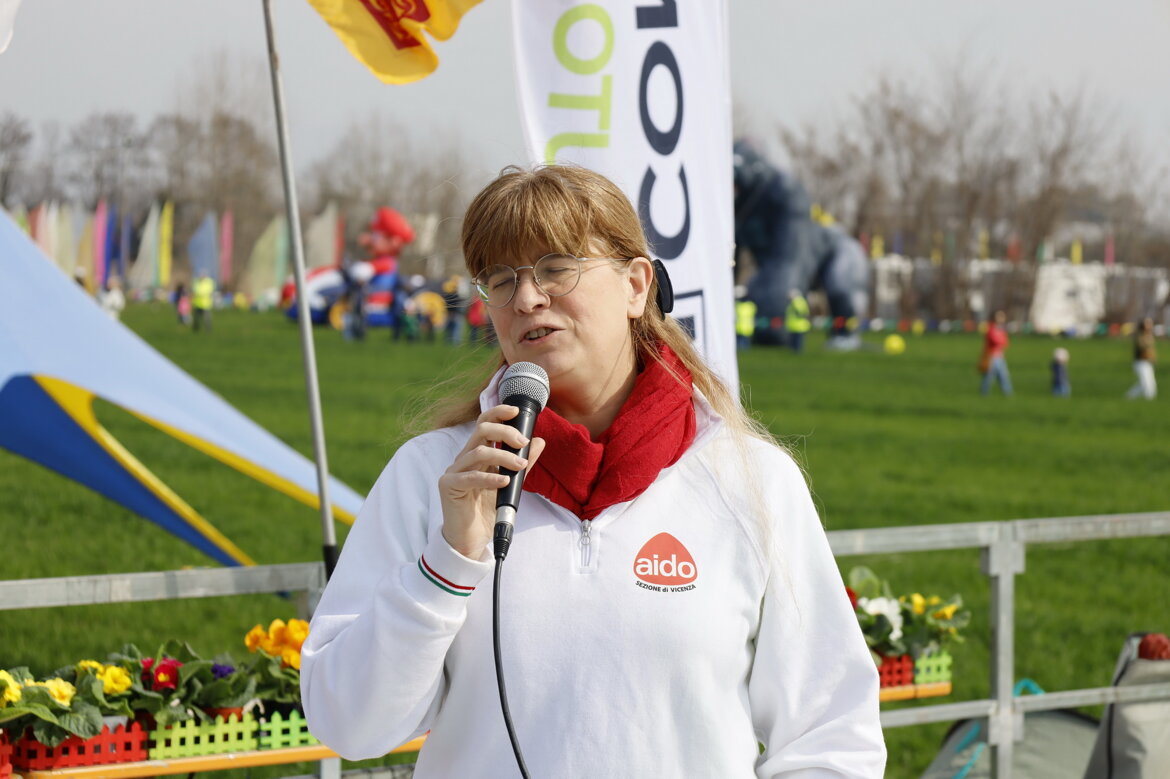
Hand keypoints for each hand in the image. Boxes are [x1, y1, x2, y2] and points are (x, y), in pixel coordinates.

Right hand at [438, 405, 545, 557]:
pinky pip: (471, 477)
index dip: (498, 413)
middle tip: (523, 443)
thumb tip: (539, 442)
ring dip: (503, 457)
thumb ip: (523, 464)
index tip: (515, 411)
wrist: (471, 539)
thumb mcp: (509, 484)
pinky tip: (504, 482)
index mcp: (476, 454)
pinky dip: (490, 478)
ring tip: (520, 466)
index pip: (484, 424)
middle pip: (481, 431)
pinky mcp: (449, 486)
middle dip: (505, 432)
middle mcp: (464, 459)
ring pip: (478, 452)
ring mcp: (454, 471)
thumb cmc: (486, 511)